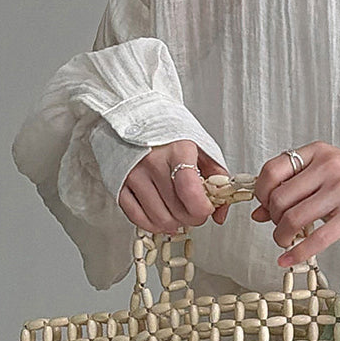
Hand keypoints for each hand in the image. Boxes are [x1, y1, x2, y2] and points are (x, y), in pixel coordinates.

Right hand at [118, 140, 233, 234]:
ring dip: (174, 224)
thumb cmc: (171, 133)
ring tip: (179, 213)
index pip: (190, 192)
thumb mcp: (202, 148)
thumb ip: (217, 179)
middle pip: (177, 210)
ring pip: (159, 218)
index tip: (207, 208)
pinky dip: (153, 225)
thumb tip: (220, 214)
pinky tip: (162, 218)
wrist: (137, 115)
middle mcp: (152, 162)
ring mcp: (133, 175)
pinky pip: (137, 217)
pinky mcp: (119, 184)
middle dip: (192, 217)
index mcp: (177, 150)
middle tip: (195, 210)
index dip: (202, 209)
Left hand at [249, 142, 339, 266]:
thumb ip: (288, 187)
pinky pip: (318, 239)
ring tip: (284, 239)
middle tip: (279, 225)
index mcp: (316, 152)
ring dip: (281, 236)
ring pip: (294, 219)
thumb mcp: (316, 174)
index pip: (273, 170)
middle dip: (274, 218)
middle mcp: (329, 167)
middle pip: (281, 198)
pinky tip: (288, 258)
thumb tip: (259, 214)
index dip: (261, 192)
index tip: (265, 204)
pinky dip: (298, 252)